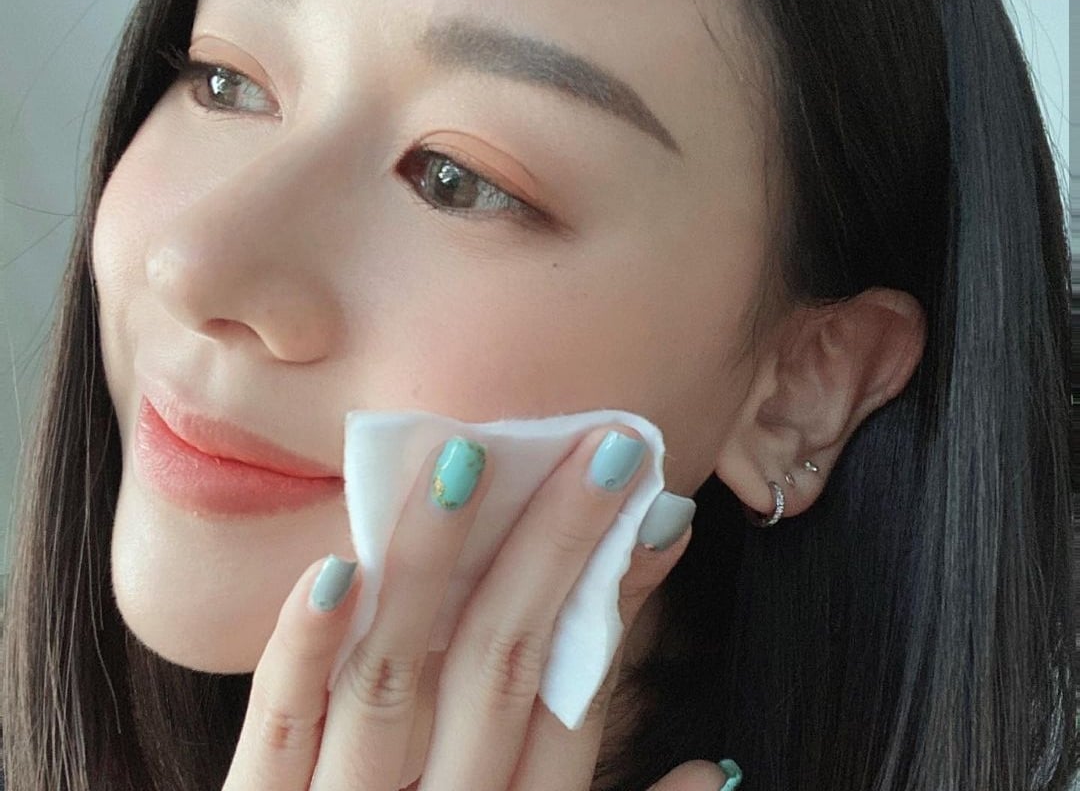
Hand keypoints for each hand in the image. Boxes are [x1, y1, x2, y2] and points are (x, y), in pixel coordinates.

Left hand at [222, 424, 718, 790]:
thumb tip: (716, 769)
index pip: (576, 699)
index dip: (620, 603)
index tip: (655, 513)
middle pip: (506, 664)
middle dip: (556, 549)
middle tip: (605, 446)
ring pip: (397, 675)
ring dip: (434, 567)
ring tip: (468, 460)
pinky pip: (278, 734)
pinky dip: (302, 651)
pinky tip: (333, 567)